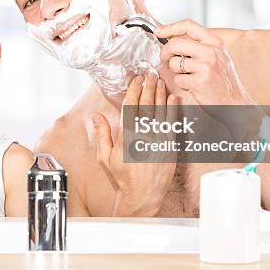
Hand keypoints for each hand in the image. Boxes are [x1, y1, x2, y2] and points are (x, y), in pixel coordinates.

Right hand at [92, 71, 178, 215]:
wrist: (143, 196)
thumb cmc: (122, 178)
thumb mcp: (105, 157)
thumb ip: (102, 134)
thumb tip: (96, 116)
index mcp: (127, 137)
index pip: (131, 106)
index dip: (134, 90)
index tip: (136, 78)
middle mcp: (144, 136)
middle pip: (147, 104)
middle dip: (148, 86)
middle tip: (149, 73)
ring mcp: (159, 141)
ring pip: (161, 111)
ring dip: (160, 94)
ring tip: (160, 80)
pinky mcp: (170, 146)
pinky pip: (172, 123)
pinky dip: (173, 109)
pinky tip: (173, 98)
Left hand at [155, 19, 267, 143]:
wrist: (234, 103)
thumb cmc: (223, 81)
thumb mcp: (217, 56)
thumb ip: (199, 45)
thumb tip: (173, 37)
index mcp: (215, 42)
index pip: (188, 25)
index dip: (170, 27)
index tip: (159, 31)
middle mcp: (211, 51)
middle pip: (175, 43)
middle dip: (165, 53)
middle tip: (167, 60)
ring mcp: (206, 66)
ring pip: (173, 63)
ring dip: (176, 71)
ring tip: (189, 76)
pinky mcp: (199, 82)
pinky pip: (178, 79)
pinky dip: (182, 84)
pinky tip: (192, 86)